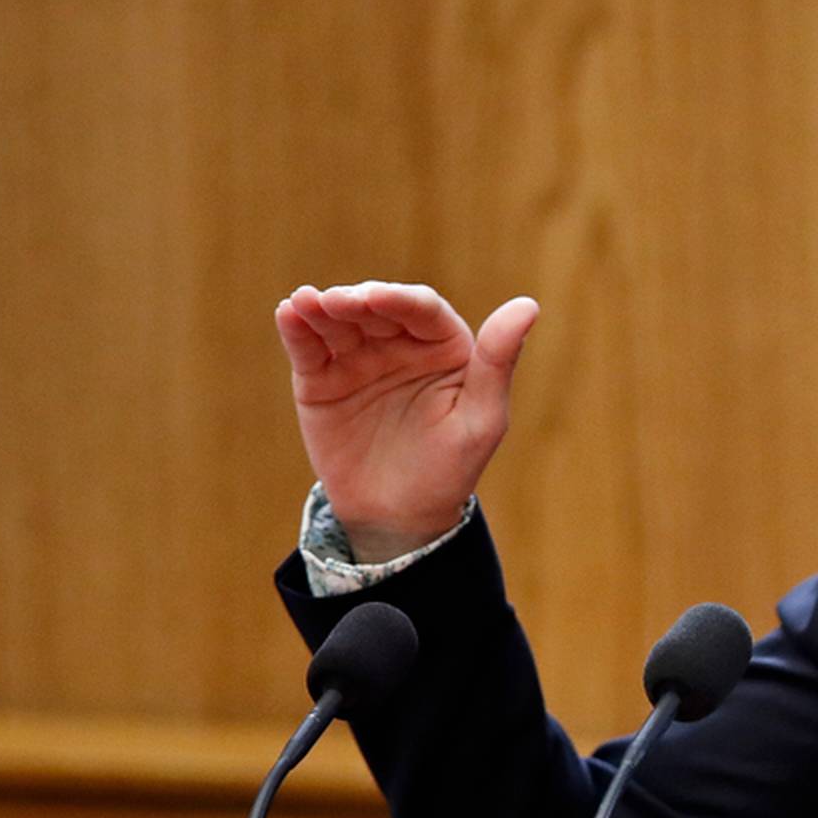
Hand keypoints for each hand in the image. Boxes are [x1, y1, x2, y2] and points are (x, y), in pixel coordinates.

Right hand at [274, 282, 540, 560]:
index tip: (374, 298)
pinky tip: (289, 313)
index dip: (399, 300)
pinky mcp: (322, 379)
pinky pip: (309, 348)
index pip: (423, 310)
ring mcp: (358, 358)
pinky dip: (297, 329)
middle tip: (336, 302)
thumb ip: (499, 362)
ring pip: (339, 321)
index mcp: (445, 346)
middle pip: (377, 309)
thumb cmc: (450, 469)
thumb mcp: (481, 420)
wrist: (398, 518)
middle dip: (355, 300)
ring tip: (305, 303)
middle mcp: (400, 343)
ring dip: (321, 308)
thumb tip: (529, 304)